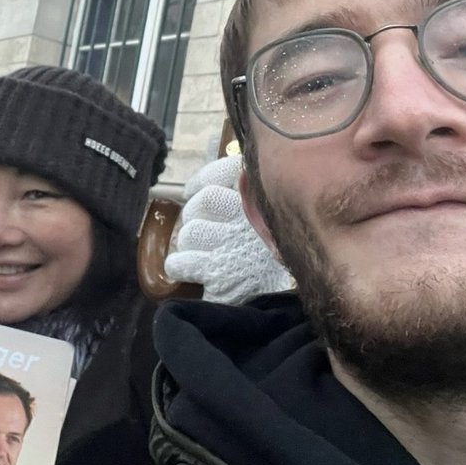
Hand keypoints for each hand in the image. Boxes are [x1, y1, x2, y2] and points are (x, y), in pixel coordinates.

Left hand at [165, 155, 293, 303]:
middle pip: (204, 200)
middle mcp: (246, 221)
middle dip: (194, 214)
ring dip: (188, 242)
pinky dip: (178, 265)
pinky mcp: (217, 275)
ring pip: (191, 231)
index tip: (193, 189)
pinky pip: (182, 262)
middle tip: (201, 230)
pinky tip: (184, 269)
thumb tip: (219, 157)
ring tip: (198, 252)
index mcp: (261, 203)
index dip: (203, 179)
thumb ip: (248, 191)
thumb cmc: (274, 262)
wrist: (287, 307)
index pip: (225, 172)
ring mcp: (230, 248)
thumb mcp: (270, 221)